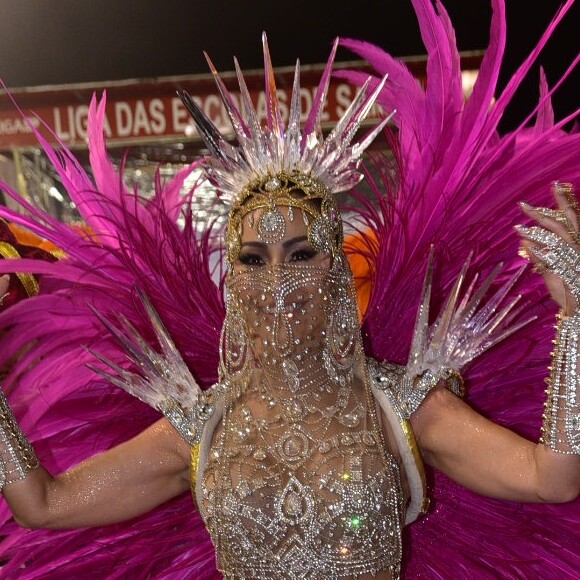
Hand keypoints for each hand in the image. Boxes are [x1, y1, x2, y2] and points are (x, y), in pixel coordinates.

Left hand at [517, 182, 578, 315]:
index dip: (563, 200)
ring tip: (517, 227)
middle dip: (541, 213)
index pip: (572, 217)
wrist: (579, 306)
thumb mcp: (552, 266)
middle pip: (558, 225)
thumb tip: (523, 240)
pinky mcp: (562, 272)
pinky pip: (547, 258)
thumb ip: (538, 252)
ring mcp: (570, 260)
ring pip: (553, 239)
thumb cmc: (569, 286)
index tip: (554, 184)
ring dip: (534, 232)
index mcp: (579, 243)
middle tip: (523, 204)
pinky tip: (524, 245)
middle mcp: (577, 248)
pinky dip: (535, 250)